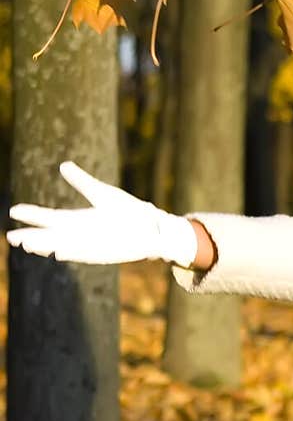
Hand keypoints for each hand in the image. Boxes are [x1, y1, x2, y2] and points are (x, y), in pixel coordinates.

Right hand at [6, 161, 198, 266]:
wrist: (151, 228)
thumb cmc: (127, 210)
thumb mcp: (101, 193)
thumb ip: (81, 181)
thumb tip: (63, 165)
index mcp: (78, 219)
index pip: (49, 217)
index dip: (32, 215)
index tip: (13, 211)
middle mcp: (81, 234)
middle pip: (51, 235)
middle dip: (32, 236)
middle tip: (11, 237)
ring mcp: (91, 244)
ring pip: (63, 247)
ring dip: (47, 247)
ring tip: (29, 245)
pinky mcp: (104, 253)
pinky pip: (84, 254)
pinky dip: (72, 254)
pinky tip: (59, 253)